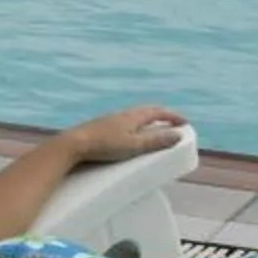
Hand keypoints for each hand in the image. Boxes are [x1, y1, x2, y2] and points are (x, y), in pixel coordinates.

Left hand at [67, 105, 188, 163]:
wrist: (73, 145)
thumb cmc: (104, 145)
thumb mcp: (134, 145)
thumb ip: (156, 141)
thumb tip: (177, 134)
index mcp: (133, 116)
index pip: (158, 112)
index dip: (173, 116)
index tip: (185, 122)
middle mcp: (122, 115)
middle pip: (146, 112)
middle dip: (161, 117)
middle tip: (172, 125)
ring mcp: (110, 121)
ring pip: (134, 118)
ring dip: (148, 123)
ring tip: (154, 132)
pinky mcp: (101, 129)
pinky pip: (125, 125)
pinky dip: (135, 128)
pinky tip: (130, 138)